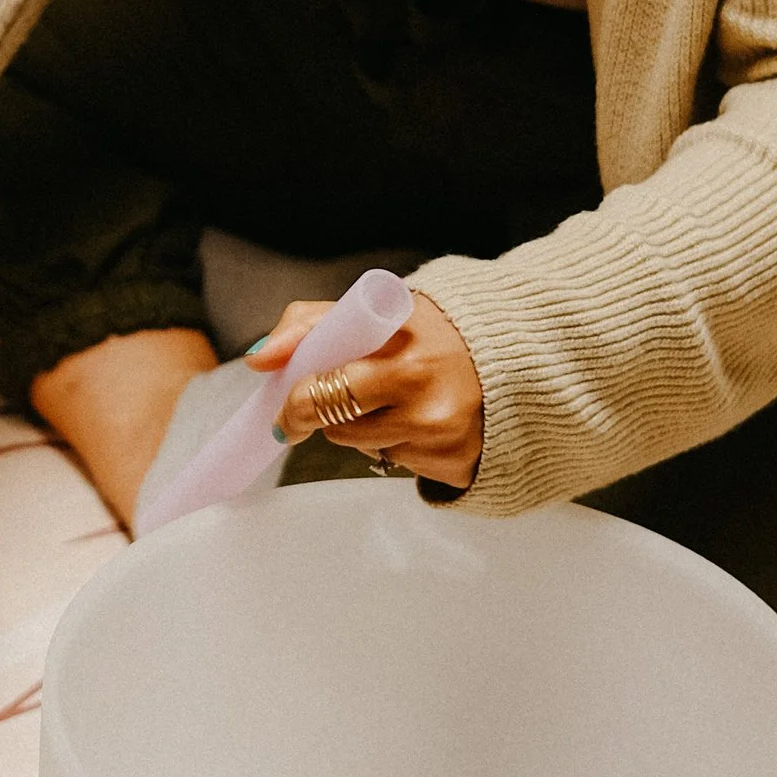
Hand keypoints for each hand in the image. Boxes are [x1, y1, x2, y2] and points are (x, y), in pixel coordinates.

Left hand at [251, 289, 484, 494]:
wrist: (516, 360)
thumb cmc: (430, 334)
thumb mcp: (374, 314)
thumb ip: (309, 324)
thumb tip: (260, 359)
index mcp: (397, 339)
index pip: (323, 385)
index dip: (295, 402)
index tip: (284, 407)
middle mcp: (422, 384)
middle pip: (336, 423)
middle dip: (316, 418)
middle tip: (314, 411)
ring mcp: (441, 427)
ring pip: (361, 445)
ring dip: (360, 429)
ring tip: (395, 400)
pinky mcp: (456, 461)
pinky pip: (398, 463)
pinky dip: (399, 445)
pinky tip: (424, 420)